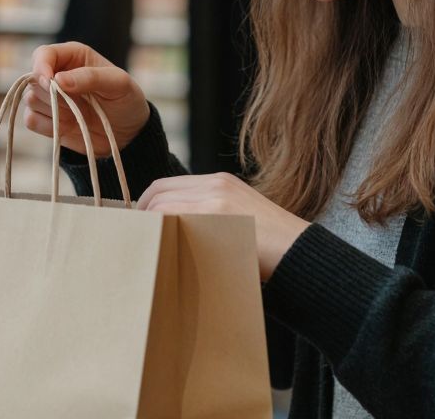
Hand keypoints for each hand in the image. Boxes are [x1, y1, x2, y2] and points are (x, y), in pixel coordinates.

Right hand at [24, 42, 150, 156]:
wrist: (127, 134)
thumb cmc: (126, 101)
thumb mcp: (118, 84)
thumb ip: (90, 77)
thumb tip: (58, 79)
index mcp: (73, 56)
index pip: (43, 54)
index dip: (41, 67)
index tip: (50, 83)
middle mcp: (57, 73)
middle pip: (33, 79)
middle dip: (52, 94)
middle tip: (78, 103)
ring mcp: (50, 97)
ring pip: (30, 100)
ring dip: (53, 110)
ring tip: (77, 114)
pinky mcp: (46, 118)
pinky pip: (30, 120)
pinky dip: (48, 126)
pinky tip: (68, 126)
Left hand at [138, 173, 310, 280]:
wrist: (299, 253)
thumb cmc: (270, 247)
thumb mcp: (237, 217)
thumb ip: (208, 215)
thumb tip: (173, 230)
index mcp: (218, 182)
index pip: (165, 186)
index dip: (146, 205)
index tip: (139, 225)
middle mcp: (214, 184)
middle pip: (157, 192)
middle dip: (141, 215)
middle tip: (135, 237)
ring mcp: (214, 198)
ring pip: (161, 206)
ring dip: (147, 225)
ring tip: (143, 245)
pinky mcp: (216, 215)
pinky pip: (172, 219)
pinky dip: (159, 232)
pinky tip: (158, 249)